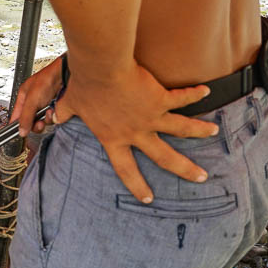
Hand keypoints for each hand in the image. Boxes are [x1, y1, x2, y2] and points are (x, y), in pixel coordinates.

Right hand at [9, 57, 64, 136]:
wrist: (64, 75)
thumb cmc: (47, 80)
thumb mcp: (32, 100)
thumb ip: (25, 117)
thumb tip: (21, 131)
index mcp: (23, 97)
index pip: (16, 116)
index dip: (17, 125)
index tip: (20, 133)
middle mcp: (33, 102)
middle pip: (30, 121)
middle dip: (35, 124)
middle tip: (39, 124)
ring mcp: (43, 105)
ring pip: (41, 122)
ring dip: (45, 120)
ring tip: (48, 113)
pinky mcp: (53, 108)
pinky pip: (51, 119)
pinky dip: (52, 117)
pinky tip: (53, 111)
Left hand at [52, 62, 218, 203]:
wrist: (100, 69)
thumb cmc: (83, 85)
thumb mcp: (70, 104)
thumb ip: (64, 113)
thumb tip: (53, 117)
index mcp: (113, 138)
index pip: (125, 168)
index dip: (136, 184)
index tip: (148, 197)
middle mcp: (135, 132)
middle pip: (163, 157)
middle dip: (184, 169)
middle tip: (200, 178)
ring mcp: (150, 117)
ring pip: (181, 129)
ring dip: (199, 131)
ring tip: (214, 132)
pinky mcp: (160, 99)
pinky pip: (182, 98)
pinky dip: (195, 94)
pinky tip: (206, 91)